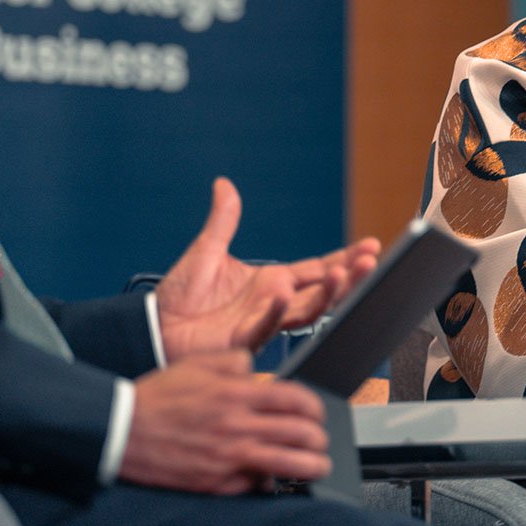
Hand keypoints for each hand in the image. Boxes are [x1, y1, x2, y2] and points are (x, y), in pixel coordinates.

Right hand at [119, 350, 330, 493]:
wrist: (122, 431)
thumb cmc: (158, 397)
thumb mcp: (196, 364)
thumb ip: (233, 361)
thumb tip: (257, 369)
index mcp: (236, 394)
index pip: (295, 399)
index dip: (315, 406)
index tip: (317, 412)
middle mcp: (238, 426)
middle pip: (301, 434)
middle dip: (320, 438)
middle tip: (320, 440)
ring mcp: (230, 459)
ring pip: (289, 465)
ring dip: (312, 467)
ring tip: (318, 466)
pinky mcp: (218, 484)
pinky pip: (257, 487)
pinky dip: (271, 484)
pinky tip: (276, 481)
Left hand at [154, 177, 379, 360]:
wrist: (154, 326)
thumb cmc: (180, 295)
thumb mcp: (205, 250)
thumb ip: (222, 221)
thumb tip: (224, 185)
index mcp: (270, 281)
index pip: (317, 269)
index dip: (345, 259)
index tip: (372, 247)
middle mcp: (273, 303)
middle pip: (323, 292)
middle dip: (349, 278)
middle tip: (370, 262)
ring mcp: (261, 322)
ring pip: (305, 312)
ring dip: (325, 295)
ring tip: (342, 274)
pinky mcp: (242, 340)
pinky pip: (264, 328)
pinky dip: (275, 313)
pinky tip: (284, 294)